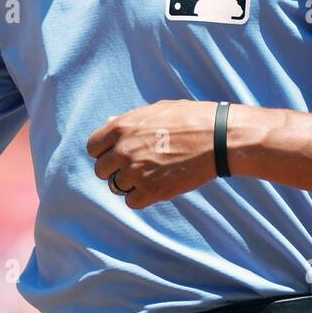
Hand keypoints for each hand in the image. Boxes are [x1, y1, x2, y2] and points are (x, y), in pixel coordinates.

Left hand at [86, 100, 221, 208]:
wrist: (218, 137)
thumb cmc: (190, 119)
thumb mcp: (156, 111)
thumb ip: (129, 120)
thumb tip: (109, 122)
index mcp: (122, 127)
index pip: (93, 148)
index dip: (104, 152)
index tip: (117, 154)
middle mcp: (123, 150)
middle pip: (101, 170)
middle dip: (115, 169)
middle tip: (136, 166)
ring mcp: (136, 172)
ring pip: (116, 187)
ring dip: (130, 184)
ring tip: (150, 175)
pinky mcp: (152, 191)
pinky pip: (132, 202)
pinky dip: (141, 197)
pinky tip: (156, 186)